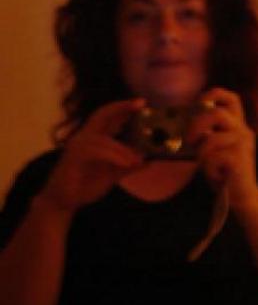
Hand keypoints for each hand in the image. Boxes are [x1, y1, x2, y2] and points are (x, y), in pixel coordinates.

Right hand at [39, 99, 146, 215]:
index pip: (107, 117)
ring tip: (137, 161)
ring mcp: (77, 146)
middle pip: (101, 115)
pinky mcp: (74, 157)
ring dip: (123, 150)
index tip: (141, 102)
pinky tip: (127, 164)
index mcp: (93, 139)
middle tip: (140, 104)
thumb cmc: (85, 186)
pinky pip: (97, 152)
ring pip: (104, 139)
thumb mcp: (111, 176)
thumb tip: (147, 161)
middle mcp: (84, 137)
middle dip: (120, 108)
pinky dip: (114, 157)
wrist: (64, 202)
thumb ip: (127, 167)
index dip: (122, 108)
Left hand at [188, 87, 257, 211]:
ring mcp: (242, 145)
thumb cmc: (225, 172)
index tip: (198, 103)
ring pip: (212, 139)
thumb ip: (207, 134)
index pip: (232, 99)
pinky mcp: (239, 160)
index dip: (214, 95)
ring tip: (204, 163)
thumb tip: (185, 125)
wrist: (243, 197)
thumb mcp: (216, 148)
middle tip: (189, 140)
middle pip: (217, 113)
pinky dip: (208, 168)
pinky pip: (213, 158)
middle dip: (196, 125)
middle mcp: (243, 131)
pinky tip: (214, 175)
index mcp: (238, 126)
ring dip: (201, 152)